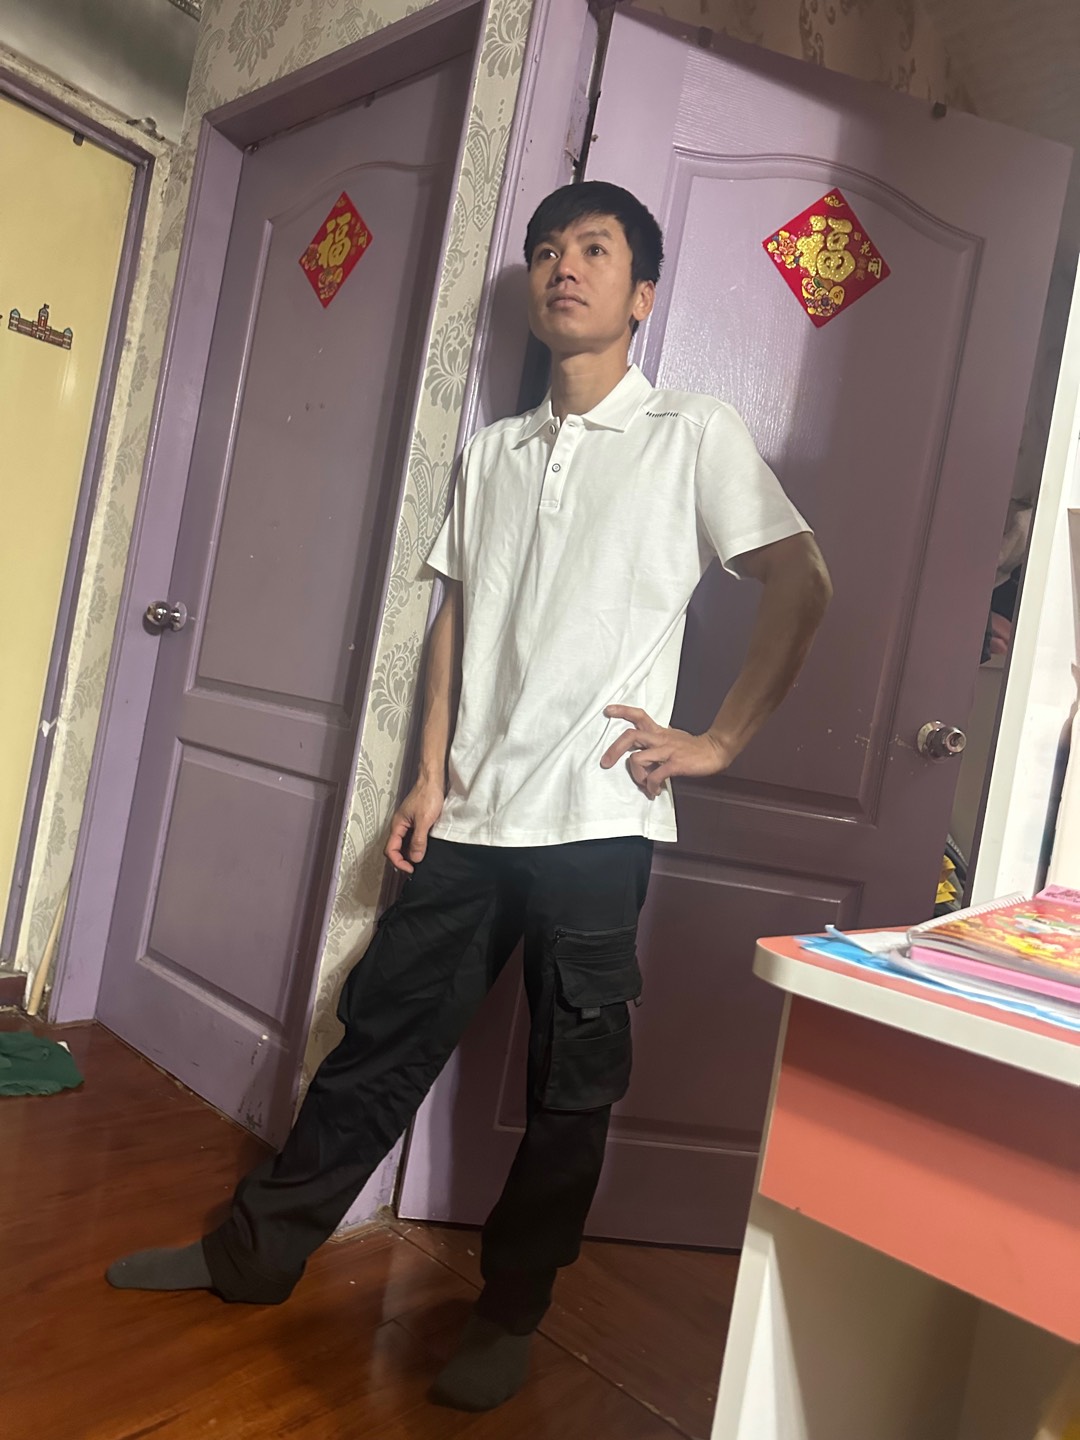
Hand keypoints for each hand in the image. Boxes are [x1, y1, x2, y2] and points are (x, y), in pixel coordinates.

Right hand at [385, 777, 444, 873]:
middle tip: (416, 869)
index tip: (411, 869)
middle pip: (396, 849)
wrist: (433, 780)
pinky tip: (425, 849)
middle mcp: (400, 826)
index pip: (391, 850)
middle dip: (403, 861)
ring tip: (421, 861)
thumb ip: (418, 840)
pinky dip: (416, 846)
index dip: (399, 862)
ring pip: (404, 844)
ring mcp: (407, 824)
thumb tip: (415, 858)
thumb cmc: (427, 796)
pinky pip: (412, 838)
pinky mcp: (416, 822)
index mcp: (397, 826)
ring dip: (410, 854)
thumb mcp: (424, 821)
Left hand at [600, 706, 733, 798]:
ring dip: (635, 774)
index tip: (608, 711)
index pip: (639, 715)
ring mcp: (667, 751)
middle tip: (605, 762)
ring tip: (643, 783)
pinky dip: (651, 785)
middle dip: (614, 750)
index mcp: (659, 731)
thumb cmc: (692, 747)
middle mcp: (660, 738)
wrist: (714, 750)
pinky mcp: (675, 764)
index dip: (622, 711)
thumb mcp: (672, 737)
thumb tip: (641, 751)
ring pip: (637, 758)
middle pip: (630, 736)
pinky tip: (655, 790)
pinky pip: (655, 775)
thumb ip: (656, 740)